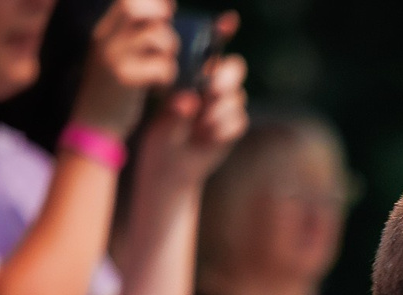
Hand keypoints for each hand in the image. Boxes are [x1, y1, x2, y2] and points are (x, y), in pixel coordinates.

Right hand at [68, 0, 180, 139]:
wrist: (94, 127)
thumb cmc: (111, 93)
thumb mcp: (114, 59)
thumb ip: (130, 37)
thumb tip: (163, 13)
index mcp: (102, 34)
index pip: (125, 2)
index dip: (151, 3)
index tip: (167, 13)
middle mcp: (105, 42)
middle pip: (134, 8)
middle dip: (159, 16)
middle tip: (167, 36)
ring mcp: (113, 59)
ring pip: (154, 36)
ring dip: (170, 49)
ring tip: (166, 66)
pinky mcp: (126, 80)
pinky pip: (161, 65)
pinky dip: (169, 74)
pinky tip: (161, 86)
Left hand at [132, 38, 246, 191]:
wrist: (170, 166)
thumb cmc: (163, 133)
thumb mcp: (162, 116)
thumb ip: (175, 108)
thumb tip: (191, 101)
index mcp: (195, 73)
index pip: (212, 47)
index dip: (224, 31)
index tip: (229, 21)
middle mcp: (214, 84)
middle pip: (235, 68)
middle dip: (225, 77)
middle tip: (211, 89)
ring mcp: (226, 105)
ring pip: (237, 97)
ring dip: (220, 109)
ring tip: (199, 125)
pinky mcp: (234, 126)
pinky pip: (240, 121)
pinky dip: (224, 129)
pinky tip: (206, 138)